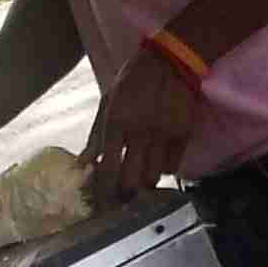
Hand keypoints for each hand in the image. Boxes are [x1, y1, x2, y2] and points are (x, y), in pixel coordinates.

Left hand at [86, 48, 201, 203]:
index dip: (104, 193)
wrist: (171, 61)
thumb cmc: (134, 79)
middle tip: (122, 199)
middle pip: (132, 181)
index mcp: (116, 123)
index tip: (102, 206)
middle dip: (125, 195)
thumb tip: (84, 163)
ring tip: (140, 182)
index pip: (108, 170)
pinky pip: (173, 166)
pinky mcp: (183, 135)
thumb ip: (96, 135)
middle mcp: (139, 133)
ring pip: (154, 178)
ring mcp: (163, 135)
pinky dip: (164, 169)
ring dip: (145, 184)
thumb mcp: (108, 101)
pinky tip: (158, 164)